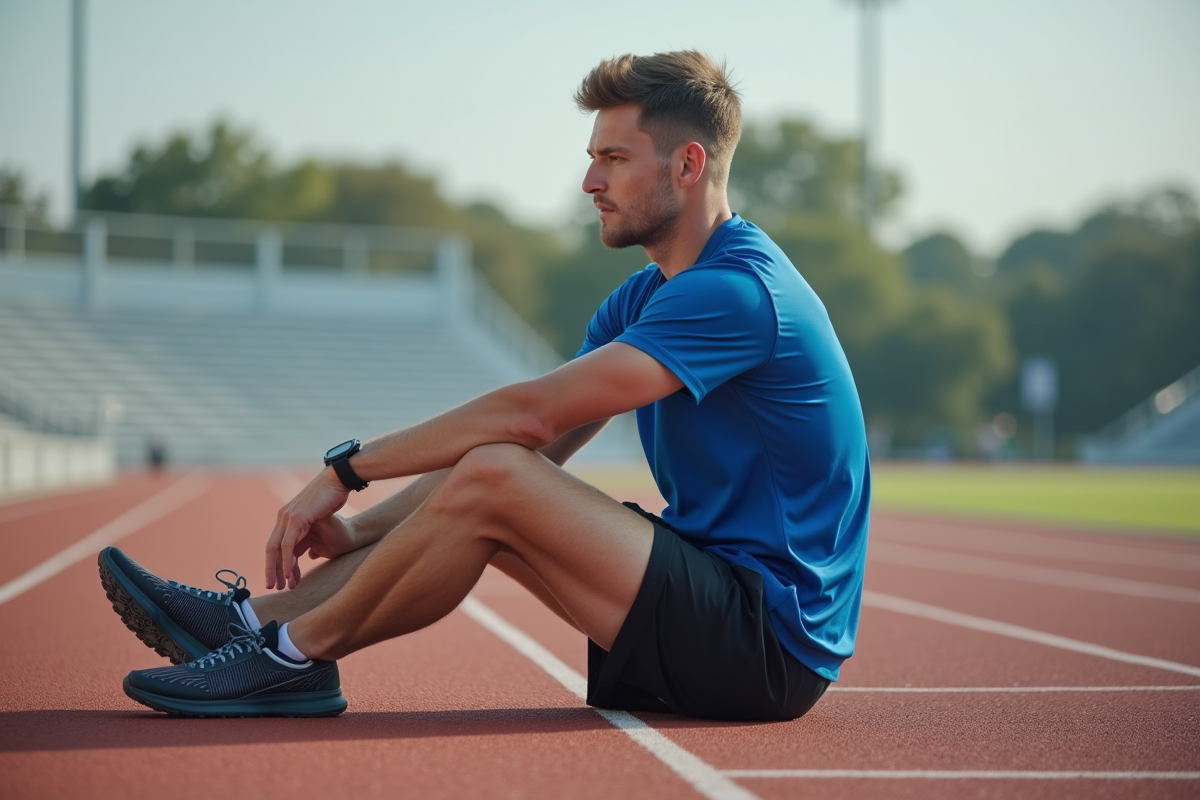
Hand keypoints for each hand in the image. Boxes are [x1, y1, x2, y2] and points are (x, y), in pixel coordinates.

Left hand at [265, 467, 350, 589]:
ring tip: (282, 586)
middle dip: (271, 570)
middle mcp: (283, 517)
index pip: (276, 545)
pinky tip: (288, 575)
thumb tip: (309, 555)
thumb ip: (312, 540)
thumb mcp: (320, 525)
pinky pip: (287, 545)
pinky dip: (287, 562)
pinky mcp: (296, 518)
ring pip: (276, 549)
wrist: (338, 481)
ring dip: (278, 570)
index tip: (280, 581)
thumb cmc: (333, 499)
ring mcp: (287, 517)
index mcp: (287, 518)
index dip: (277, 564)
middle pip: (271, 549)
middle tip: (273, 588)